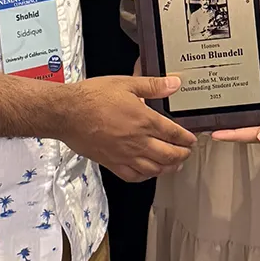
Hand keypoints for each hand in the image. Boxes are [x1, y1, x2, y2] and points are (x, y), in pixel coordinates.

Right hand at [59, 75, 195, 181]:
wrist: (68, 113)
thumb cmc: (93, 96)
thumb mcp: (125, 83)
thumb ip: (152, 85)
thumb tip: (174, 84)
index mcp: (144, 120)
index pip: (173, 134)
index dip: (186, 138)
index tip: (191, 139)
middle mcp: (138, 142)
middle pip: (169, 155)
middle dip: (182, 155)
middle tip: (186, 152)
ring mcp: (125, 155)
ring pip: (155, 169)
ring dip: (168, 168)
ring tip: (174, 165)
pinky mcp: (112, 163)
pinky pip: (134, 176)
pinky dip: (146, 176)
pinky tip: (149, 172)